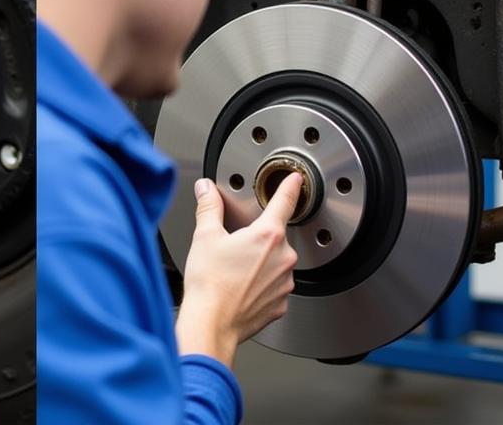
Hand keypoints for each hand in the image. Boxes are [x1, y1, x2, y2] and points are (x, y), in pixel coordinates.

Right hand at [175, 172, 301, 367]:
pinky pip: (275, 286)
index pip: (284, 202)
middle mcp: (283, 258)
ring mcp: (284, 283)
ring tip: (235, 270)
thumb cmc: (210, 283)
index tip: (297, 180)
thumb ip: (209, 206)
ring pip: (276, 263)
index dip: (290, 187)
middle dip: (258, 237)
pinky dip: (261, 284)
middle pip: (275, 236)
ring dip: (261, 262)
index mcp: (267, 236)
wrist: (212, 323)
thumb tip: (206, 189)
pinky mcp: (280, 304)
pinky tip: (242, 287)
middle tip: (234, 246)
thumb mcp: (205, 235)